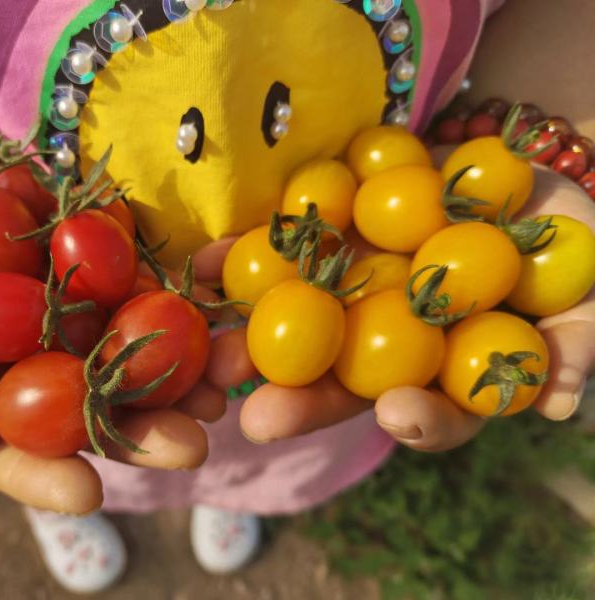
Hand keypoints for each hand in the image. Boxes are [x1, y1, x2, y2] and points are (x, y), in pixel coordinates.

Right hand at [0, 130, 247, 514]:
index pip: (8, 450)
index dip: (46, 473)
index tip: (90, 491)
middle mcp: (19, 354)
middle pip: (84, 399)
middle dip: (139, 425)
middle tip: (192, 444)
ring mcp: (48, 297)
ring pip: (116, 335)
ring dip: (170, 357)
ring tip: (219, 377)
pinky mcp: (65, 240)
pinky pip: (115, 258)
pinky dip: (154, 271)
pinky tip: (200, 287)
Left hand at [195, 166, 594, 452]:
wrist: (510, 168)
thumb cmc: (561, 242)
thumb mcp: (585, 288)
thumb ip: (578, 340)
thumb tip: (555, 400)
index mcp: (441, 371)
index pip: (431, 411)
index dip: (418, 418)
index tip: (397, 414)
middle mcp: (385, 343)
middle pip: (340, 382)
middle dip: (297, 399)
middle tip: (256, 414)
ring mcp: (346, 295)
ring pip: (292, 326)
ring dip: (246, 339)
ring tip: (210, 350)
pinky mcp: (319, 245)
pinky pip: (274, 255)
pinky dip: (237, 260)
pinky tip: (202, 265)